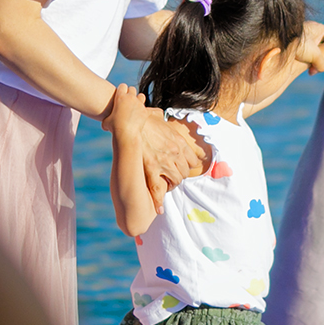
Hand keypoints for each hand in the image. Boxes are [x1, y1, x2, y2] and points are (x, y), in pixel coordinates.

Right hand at [104, 83, 148, 135]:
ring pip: (141, 95)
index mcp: (120, 97)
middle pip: (132, 89)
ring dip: (138, 99)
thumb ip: (106, 119)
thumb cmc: (114, 127)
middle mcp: (131, 98)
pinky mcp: (145, 111)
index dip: (121, 90)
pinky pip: (146, 107)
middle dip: (130, 93)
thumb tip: (105, 124)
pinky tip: (140, 116)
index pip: (122, 86)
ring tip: (134, 106)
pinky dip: (143, 111)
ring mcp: (139, 104)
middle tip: (127, 100)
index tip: (120, 95)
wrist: (126, 133)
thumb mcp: (106, 122)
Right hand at [105, 88, 204, 203]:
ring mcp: (164, 161)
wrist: (130, 119)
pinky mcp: (151, 167)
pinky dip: (158, 200)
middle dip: (178, 177)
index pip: (193, 160)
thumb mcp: (158, 117)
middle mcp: (175, 153)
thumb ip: (162, 120)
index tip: (181, 168)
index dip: (187, 166)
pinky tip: (159, 209)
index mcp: (179, 142)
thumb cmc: (141, 117)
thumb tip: (159, 115)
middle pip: (184, 173)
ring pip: (175, 181)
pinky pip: (157, 188)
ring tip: (164, 187)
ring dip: (170, 185)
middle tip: (170, 179)